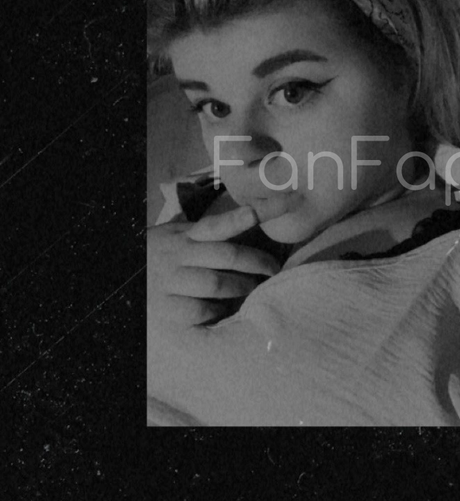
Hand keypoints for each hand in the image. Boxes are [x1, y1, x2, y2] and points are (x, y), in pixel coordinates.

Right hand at [147, 206, 279, 328]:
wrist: (121, 278)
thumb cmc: (160, 256)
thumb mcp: (177, 235)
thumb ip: (206, 232)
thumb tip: (251, 218)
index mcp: (183, 236)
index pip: (212, 225)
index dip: (235, 219)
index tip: (255, 214)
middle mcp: (178, 257)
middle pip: (225, 255)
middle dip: (256, 262)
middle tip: (273, 268)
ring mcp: (170, 283)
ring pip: (216, 284)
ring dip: (241, 286)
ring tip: (254, 288)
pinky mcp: (165, 309)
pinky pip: (200, 310)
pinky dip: (218, 310)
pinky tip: (224, 308)